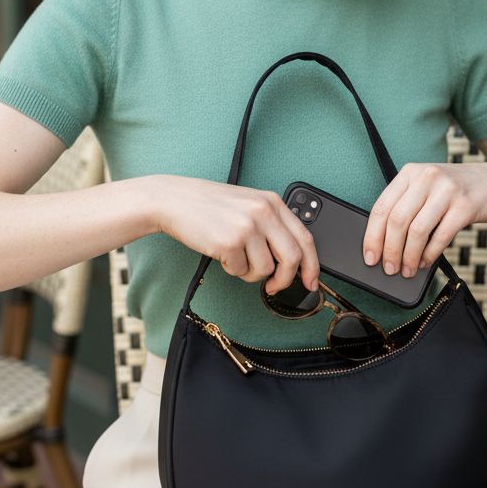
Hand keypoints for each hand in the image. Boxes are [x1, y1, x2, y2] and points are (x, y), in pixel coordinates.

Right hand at [153, 176, 319, 293]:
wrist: (174, 200)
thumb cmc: (209, 205)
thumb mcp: (248, 204)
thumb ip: (271, 225)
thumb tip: (292, 260)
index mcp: (272, 202)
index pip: (305, 238)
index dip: (312, 265)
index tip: (311, 281)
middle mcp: (263, 212)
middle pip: (292, 258)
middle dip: (286, 279)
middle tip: (274, 287)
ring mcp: (247, 227)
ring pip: (265, 269)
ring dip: (250, 272)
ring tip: (235, 257)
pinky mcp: (229, 243)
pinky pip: (240, 271)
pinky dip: (231, 269)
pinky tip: (221, 252)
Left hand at [362, 162, 486, 277]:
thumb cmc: (455, 191)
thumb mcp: (427, 188)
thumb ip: (407, 206)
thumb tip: (383, 245)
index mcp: (410, 173)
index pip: (382, 207)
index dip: (372, 236)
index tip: (369, 257)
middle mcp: (427, 177)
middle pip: (397, 220)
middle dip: (390, 250)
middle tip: (389, 268)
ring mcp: (447, 190)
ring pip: (417, 230)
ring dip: (409, 256)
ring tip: (407, 270)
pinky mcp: (465, 206)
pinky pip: (440, 236)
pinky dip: (429, 254)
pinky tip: (425, 262)